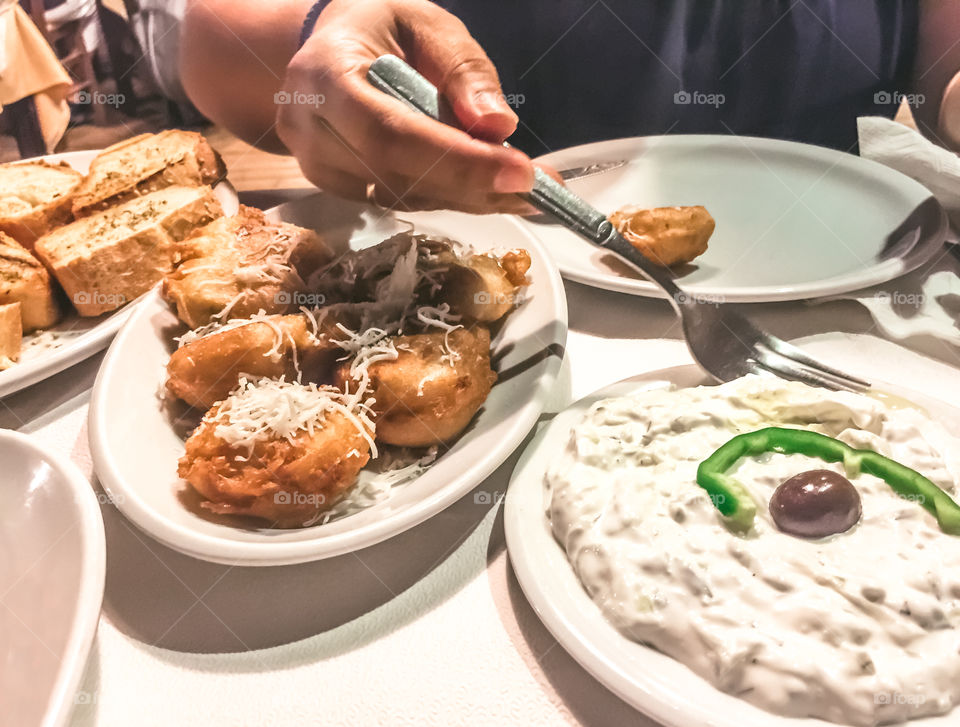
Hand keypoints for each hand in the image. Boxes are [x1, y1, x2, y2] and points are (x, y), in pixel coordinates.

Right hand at [277, 0, 536, 212]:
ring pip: (405, 197)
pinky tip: (493, 189)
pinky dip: (453, 197)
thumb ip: (463, 70)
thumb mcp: (427, 25)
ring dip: (471, 198)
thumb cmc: (381, 29)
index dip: (455, 160)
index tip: (519, 172)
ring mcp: (320, 167)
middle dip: (474, 185)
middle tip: (538, 188)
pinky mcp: (340, 189)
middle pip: (398, 176)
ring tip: (528, 191)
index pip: (391, 132)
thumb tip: (498, 126)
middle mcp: (312, 130)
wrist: (328, 46)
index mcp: (326, 75)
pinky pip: (404, 201)